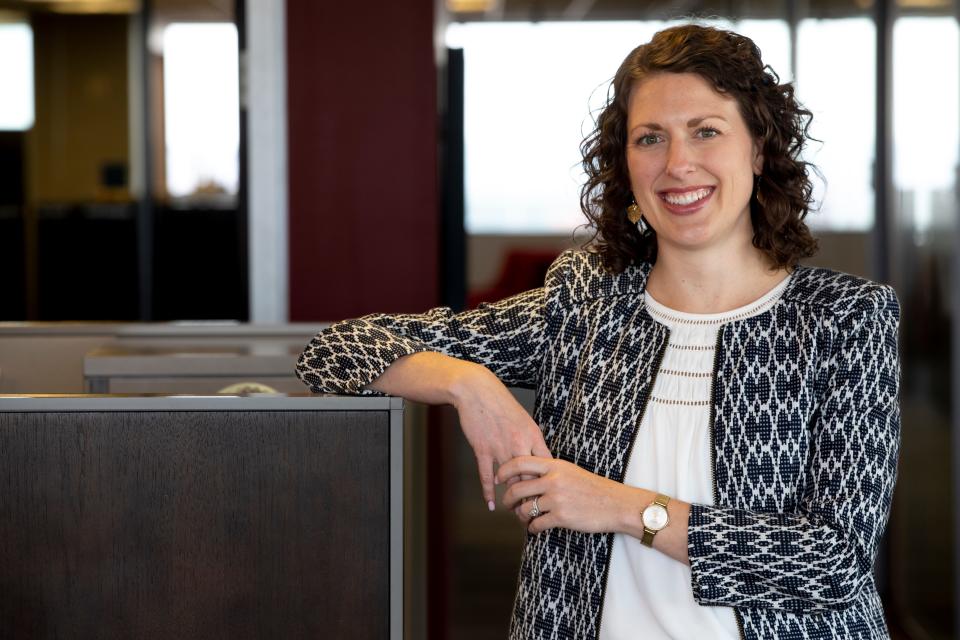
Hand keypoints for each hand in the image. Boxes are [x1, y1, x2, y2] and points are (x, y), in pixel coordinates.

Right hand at [450, 366, 551, 511]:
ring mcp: (500, 448)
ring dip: (512, 498)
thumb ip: (532, 441)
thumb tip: (541, 460)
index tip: (550, 497)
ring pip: (510, 480)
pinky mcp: (483, 450)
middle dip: (531, 497)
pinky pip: (487, 476)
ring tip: (516, 512)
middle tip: (533, 513)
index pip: (546, 466)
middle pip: (530, 478)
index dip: (548, 484)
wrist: (478, 392)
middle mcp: (519, 444)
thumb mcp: (525, 421)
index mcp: (533, 436)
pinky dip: (488, 492)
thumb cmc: (502, 406)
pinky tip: (492, 504)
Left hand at [497, 456, 633, 533]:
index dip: (504, 470)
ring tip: (523, 518)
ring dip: (519, 516)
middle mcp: (553, 480)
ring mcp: (556, 499)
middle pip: (516, 488)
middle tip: (507, 504)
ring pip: (524, 508)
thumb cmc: (594, 488)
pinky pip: (536, 524)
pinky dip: (532, 528)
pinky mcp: (561, 517)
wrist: (616, 504)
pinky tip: (534, 528)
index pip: (520, 462)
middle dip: (507, 499)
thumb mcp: (570, 472)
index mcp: (555, 466)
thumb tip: (527, 477)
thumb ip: (549, 472)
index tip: (498, 478)